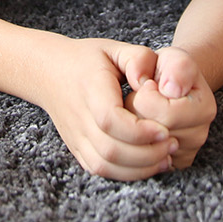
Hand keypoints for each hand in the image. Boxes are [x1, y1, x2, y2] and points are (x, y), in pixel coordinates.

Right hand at [32, 38, 179, 180]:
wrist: (49, 72)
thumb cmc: (87, 59)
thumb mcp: (115, 48)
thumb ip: (139, 59)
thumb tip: (150, 85)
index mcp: (89, 89)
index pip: (110, 120)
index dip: (140, 131)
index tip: (165, 129)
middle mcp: (78, 117)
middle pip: (110, 149)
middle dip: (147, 154)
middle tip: (172, 144)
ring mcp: (75, 136)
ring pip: (105, 165)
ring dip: (139, 168)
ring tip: (165, 158)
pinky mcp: (76, 148)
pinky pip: (99, 170)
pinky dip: (125, 174)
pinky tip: (147, 165)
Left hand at [125, 46, 216, 169]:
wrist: (170, 86)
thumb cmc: (169, 70)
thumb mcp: (174, 58)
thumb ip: (176, 67)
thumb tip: (171, 89)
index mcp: (204, 109)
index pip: (163, 114)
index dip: (145, 97)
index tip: (147, 85)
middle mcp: (198, 137)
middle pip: (149, 133)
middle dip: (134, 112)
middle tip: (139, 97)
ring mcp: (183, 154)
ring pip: (139, 148)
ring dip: (129, 127)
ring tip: (139, 112)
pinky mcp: (168, 166)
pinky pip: (137, 164)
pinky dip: (129, 144)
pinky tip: (137, 127)